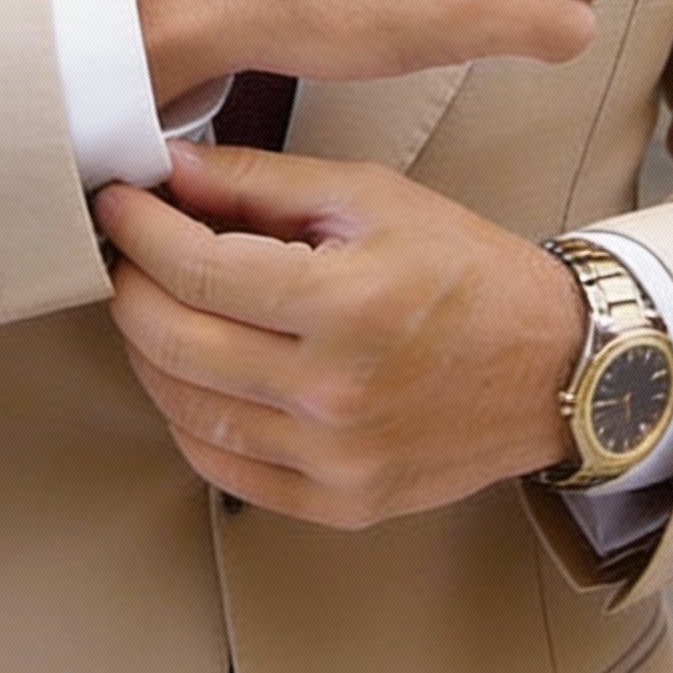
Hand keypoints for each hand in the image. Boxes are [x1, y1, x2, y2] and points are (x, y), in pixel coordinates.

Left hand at [93, 140, 585, 528]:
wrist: (556, 366)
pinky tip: (190, 371)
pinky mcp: (339, 503)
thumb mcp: (369, 197)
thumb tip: (168, 168)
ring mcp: (335, 459)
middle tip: (123, 251)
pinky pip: (222, 466)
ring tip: (152, 303)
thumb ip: (259, 183)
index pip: (197, 270)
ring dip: (146, 350)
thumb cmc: (465, 270)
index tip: (116, 203)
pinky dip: (186, 415)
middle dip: (127, 287)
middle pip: (173, 343)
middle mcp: (336, 392)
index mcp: (348, 303)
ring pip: (185, 408)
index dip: (138, 231)